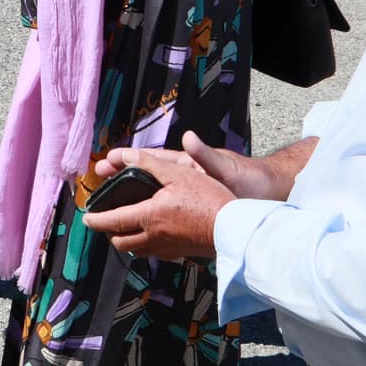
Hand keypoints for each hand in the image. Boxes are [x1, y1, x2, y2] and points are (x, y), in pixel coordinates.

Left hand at [81, 138, 237, 258]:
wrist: (235, 229)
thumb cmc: (209, 199)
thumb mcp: (178, 173)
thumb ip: (149, 164)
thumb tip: (126, 156)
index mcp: (148, 216)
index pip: (112, 221)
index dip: (95, 219)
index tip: (86, 218)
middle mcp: (153, 236)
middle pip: (120, 242)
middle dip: (108, 233)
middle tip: (106, 223)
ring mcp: (167, 248)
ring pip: (136, 251)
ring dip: (126, 241)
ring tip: (126, 229)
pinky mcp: (181, 254)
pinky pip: (155, 254)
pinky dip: (146, 246)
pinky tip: (153, 236)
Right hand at [95, 132, 282, 200]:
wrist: (268, 198)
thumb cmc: (250, 180)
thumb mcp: (226, 167)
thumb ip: (206, 155)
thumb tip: (189, 138)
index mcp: (187, 166)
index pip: (151, 158)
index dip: (128, 158)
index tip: (107, 160)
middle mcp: (183, 179)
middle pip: (145, 178)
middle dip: (120, 177)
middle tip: (98, 179)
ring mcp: (186, 196)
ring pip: (151, 197)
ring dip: (130, 200)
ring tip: (108, 207)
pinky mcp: (191, 211)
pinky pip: (163, 213)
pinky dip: (147, 217)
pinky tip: (137, 227)